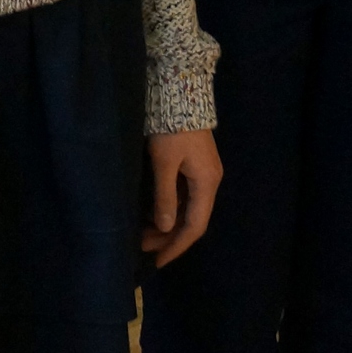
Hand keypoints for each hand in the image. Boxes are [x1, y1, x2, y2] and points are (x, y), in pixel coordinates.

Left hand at [142, 129, 222, 267]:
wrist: (180, 91)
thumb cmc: (172, 129)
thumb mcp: (164, 163)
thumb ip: (165, 196)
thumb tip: (165, 227)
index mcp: (206, 183)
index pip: (194, 226)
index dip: (176, 246)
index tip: (157, 261)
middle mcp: (209, 181)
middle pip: (191, 218)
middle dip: (168, 236)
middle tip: (142, 246)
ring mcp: (202, 171)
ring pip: (186, 207)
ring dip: (167, 222)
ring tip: (143, 232)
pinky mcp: (193, 163)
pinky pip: (183, 194)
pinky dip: (168, 206)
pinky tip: (152, 211)